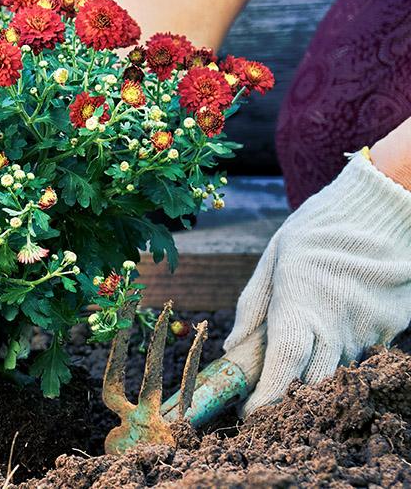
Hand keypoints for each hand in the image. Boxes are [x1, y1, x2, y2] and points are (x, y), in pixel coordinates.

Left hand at [224, 152, 410, 414]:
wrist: (385, 210)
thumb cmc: (320, 230)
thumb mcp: (275, 257)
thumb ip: (253, 305)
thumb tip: (232, 348)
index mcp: (300, 304)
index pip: (283, 365)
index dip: (267, 397)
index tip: (251, 415)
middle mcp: (337, 324)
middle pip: (313, 382)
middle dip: (291, 397)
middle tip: (271, 396)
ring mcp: (370, 329)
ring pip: (338, 369)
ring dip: (318, 370)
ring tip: (307, 340)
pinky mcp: (393, 328)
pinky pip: (362, 352)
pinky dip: (344, 349)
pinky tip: (338, 323)